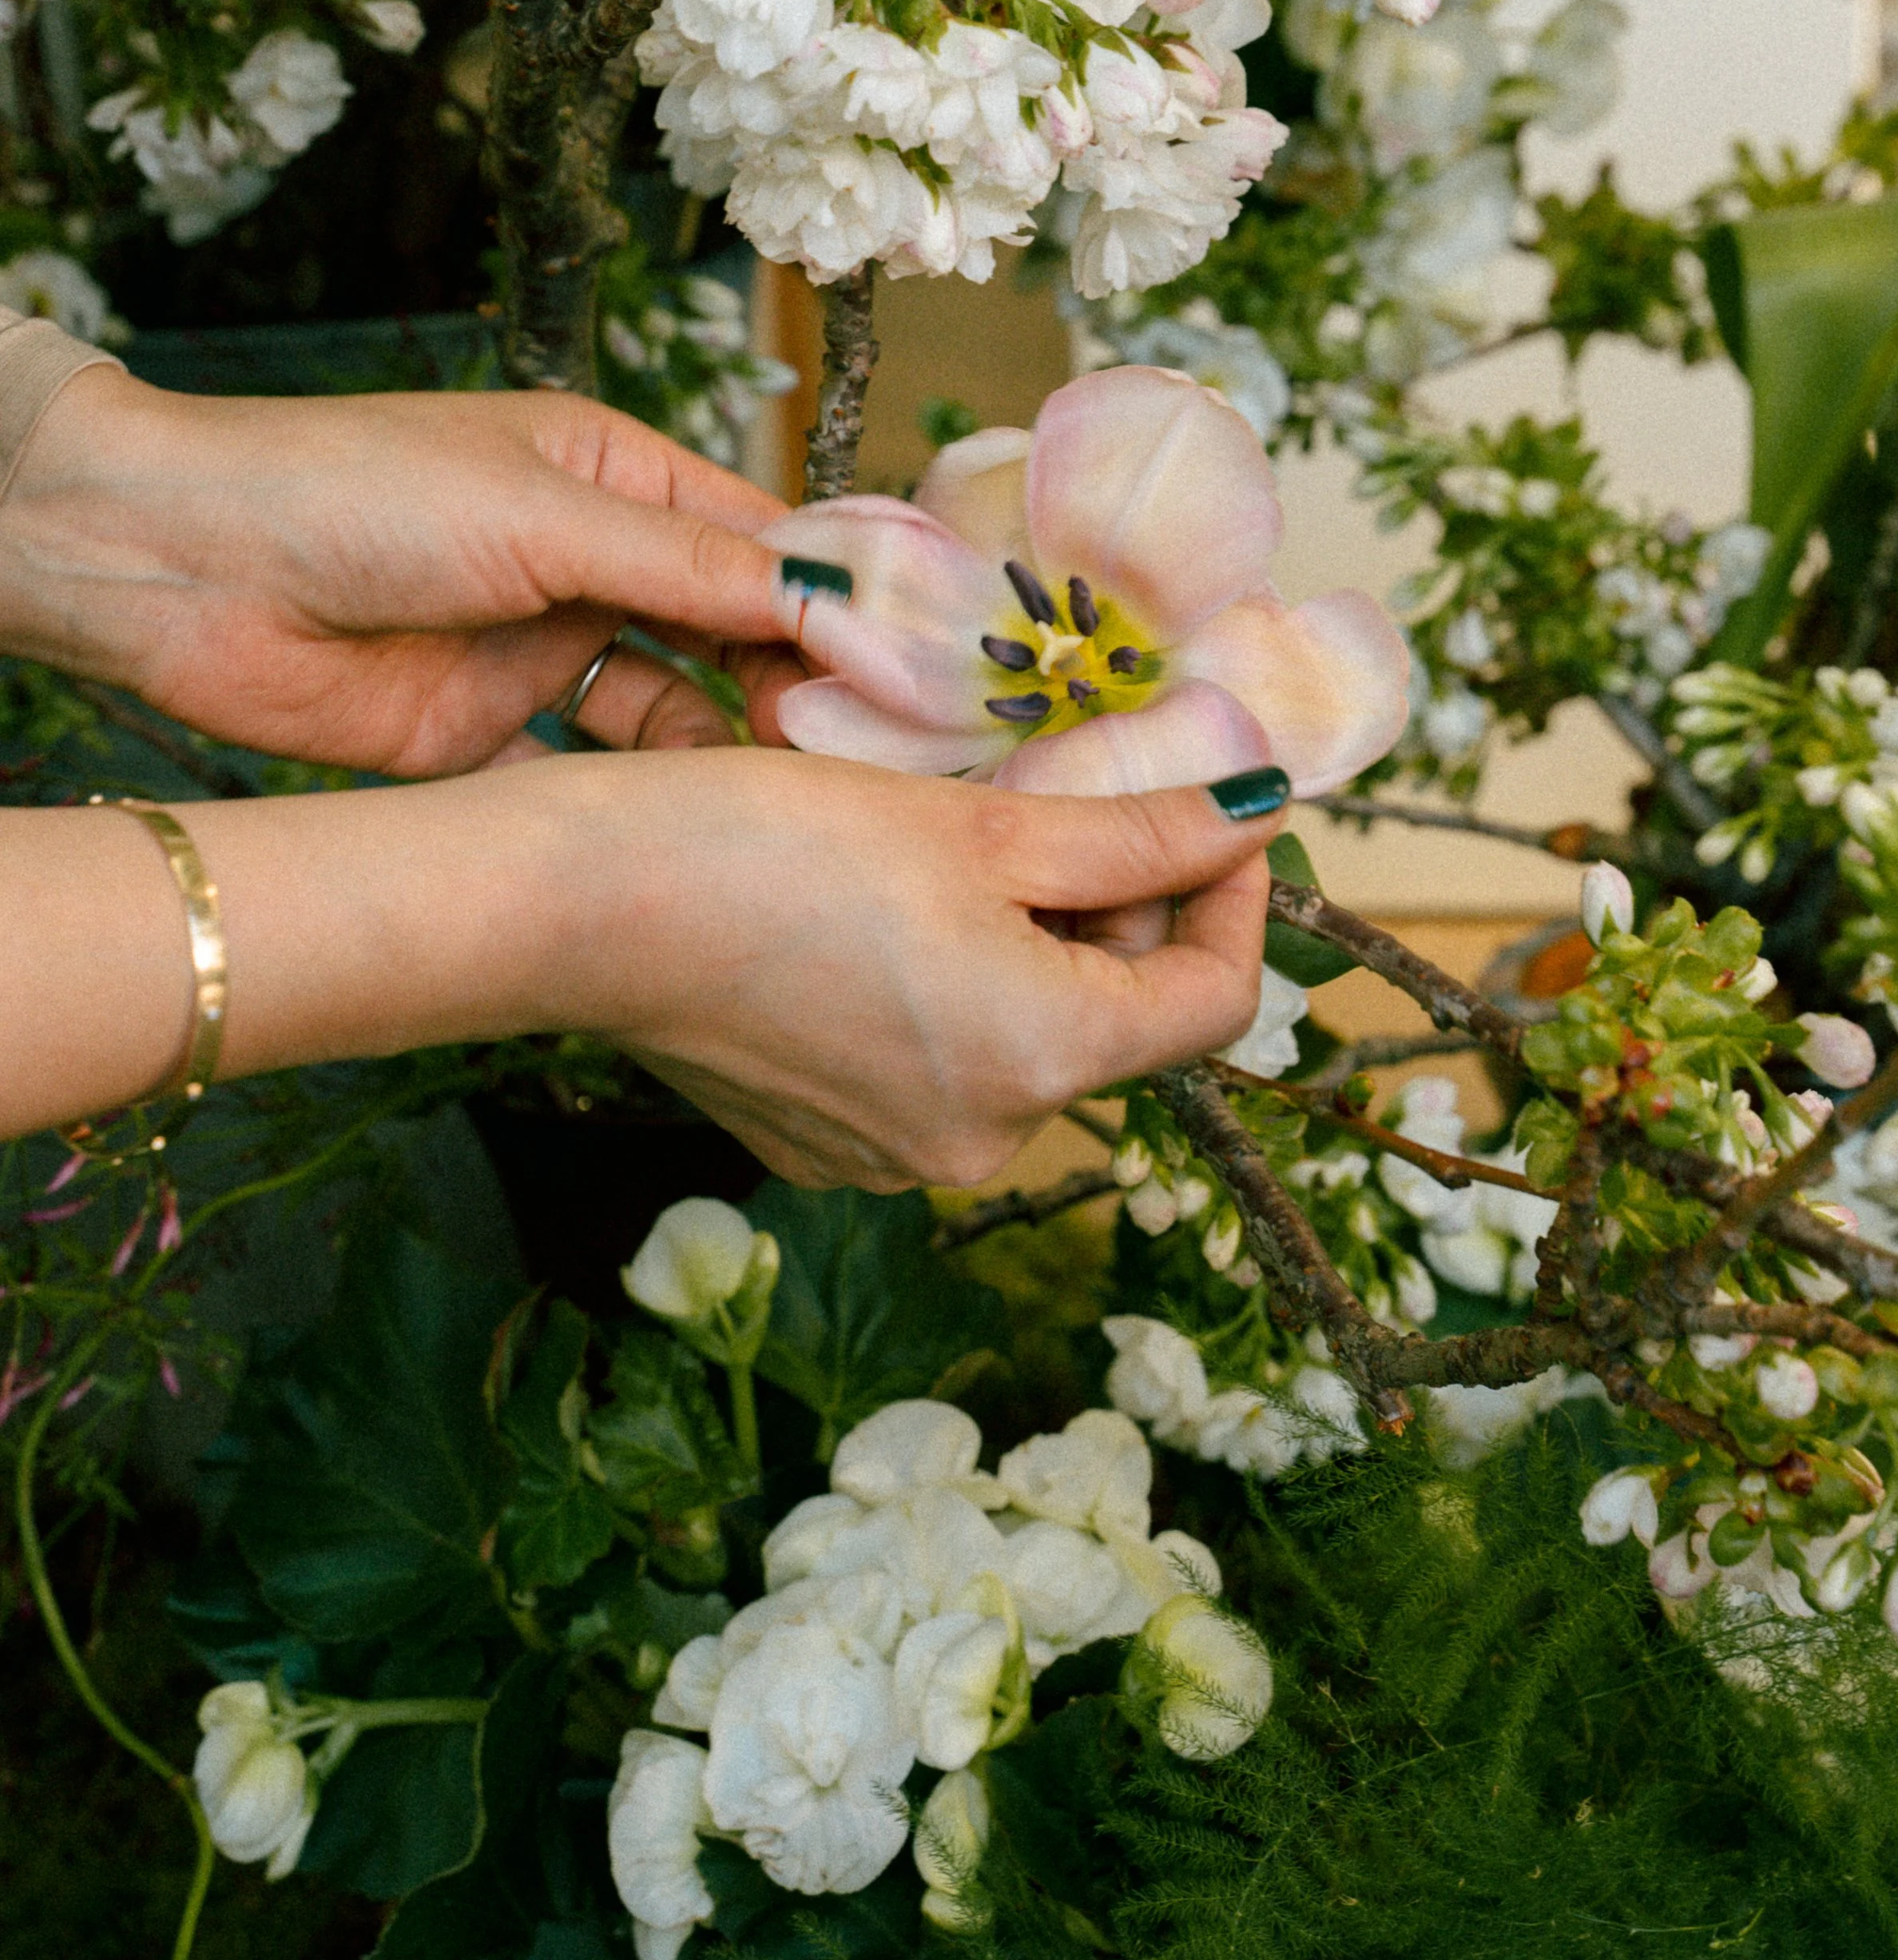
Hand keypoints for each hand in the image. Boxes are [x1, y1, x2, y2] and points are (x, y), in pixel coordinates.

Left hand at [0, 373, 806, 774]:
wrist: (179, 570)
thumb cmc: (351, 490)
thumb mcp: (542, 512)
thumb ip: (686, 566)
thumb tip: (830, 596)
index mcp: (610, 475)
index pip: (757, 538)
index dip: (834, 596)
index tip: (911, 659)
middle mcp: (589, 561)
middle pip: (729, 630)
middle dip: (797, 681)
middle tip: (867, 743)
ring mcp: (541, 650)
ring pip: (674, 708)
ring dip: (730, 746)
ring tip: (789, 787)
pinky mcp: (489, 736)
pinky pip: (593, 774)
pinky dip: (646, 797)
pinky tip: (699, 821)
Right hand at [540, 748, 1278, 1188]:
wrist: (580, 908)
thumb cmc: (772, 846)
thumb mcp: (979, 824)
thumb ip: (1136, 835)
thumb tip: (1255, 814)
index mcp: (1042, 1062)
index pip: (1214, 999)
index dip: (1237, 896)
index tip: (1217, 813)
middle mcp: (983, 1140)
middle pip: (1116, 1021)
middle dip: (1118, 912)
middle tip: (1069, 800)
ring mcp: (896, 1158)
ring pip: (1023, 1040)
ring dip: (1029, 947)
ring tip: (963, 848)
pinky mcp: (825, 1149)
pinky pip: (935, 1067)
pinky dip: (945, 991)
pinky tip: (882, 913)